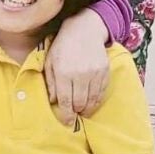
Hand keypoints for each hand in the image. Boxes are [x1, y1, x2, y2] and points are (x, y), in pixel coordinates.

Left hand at [45, 9, 109, 125]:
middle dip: (76, 112)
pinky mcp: (104, 72)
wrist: (84, 30)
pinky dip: (97, 100)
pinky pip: (101, 92)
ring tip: (82, 111)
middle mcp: (79, 75)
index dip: (66, 114)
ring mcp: (94, 74)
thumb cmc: (62, 46)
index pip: (65, 100)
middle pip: (79, 102)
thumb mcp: (49, 62)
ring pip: (92, 99)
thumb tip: (53, 101)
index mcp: (63, 73)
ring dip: (87, 108)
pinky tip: (91, 102)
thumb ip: (51, 82)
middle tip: (73, 116)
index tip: (67, 122)